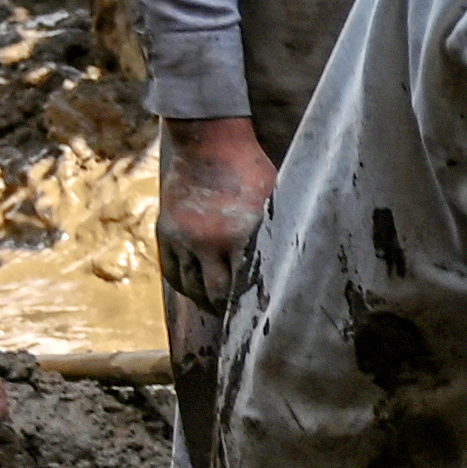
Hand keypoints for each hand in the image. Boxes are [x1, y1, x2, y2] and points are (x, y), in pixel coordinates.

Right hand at [160, 114, 281, 311]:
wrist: (209, 143)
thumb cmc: (252, 172)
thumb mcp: (274, 202)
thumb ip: (279, 235)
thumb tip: (301, 266)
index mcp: (240, 235)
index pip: (244, 287)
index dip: (251, 308)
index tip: (261, 321)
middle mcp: (208, 241)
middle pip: (214, 294)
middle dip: (227, 311)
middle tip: (239, 324)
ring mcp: (183, 237)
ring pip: (190, 287)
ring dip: (204, 302)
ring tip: (217, 310)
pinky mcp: (166, 231)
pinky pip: (171, 272)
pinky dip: (184, 286)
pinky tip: (196, 293)